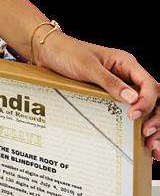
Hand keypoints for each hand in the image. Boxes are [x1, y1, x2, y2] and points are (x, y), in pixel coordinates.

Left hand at [35, 30, 158, 159]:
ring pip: (146, 105)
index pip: (148, 84)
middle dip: (156, 117)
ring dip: (152, 123)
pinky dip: (138, 122)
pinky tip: (140, 138)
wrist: (48, 51)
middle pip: (154, 97)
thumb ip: (110, 82)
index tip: (134, 115)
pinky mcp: (111, 93)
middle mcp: (127, 74)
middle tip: (147, 135)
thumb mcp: (87, 67)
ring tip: (151, 144)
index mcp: (125, 63)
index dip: (146, 101)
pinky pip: (130, 107)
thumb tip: (132, 98)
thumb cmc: (67, 53)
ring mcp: (121, 84)